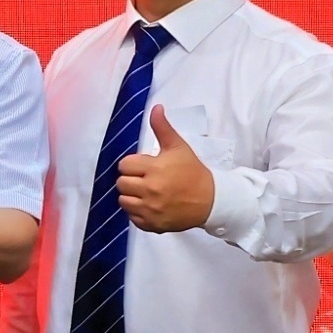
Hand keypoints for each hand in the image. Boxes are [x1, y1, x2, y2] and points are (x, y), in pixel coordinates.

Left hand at [115, 109, 216, 232]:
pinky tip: (150, 205)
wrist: (211, 200)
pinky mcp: (152, 225)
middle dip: (131, 179)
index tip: (145, 166)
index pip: (124, 165)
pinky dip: (138, 213)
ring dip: (131, 196)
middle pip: (121, 183)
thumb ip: (163, 128)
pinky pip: (132, 218)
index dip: (133, 164)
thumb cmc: (192, 171)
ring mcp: (151, 209)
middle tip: (145, 179)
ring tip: (146, 192)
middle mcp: (150, 190)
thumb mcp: (179, 147)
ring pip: (123, 201)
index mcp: (155, 169)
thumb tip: (156, 107)